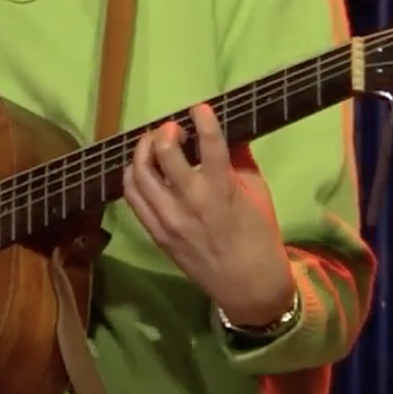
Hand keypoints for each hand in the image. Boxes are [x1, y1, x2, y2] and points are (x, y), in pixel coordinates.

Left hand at [121, 103, 294, 323]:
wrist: (248, 286)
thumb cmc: (259, 237)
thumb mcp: (259, 195)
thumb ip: (241, 162)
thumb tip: (230, 133)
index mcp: (222, 191)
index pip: (210, 146)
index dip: (203, 120)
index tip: (199, 108)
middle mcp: (191, 202)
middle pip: (165, 155)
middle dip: (165, 133)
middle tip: (172, 128)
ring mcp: (168, 219)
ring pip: (140, 174)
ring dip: (144, 151)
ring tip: (153, 144)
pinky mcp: (156, 233)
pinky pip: (132, 199)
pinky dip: (132, 177)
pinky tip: (141, 168)